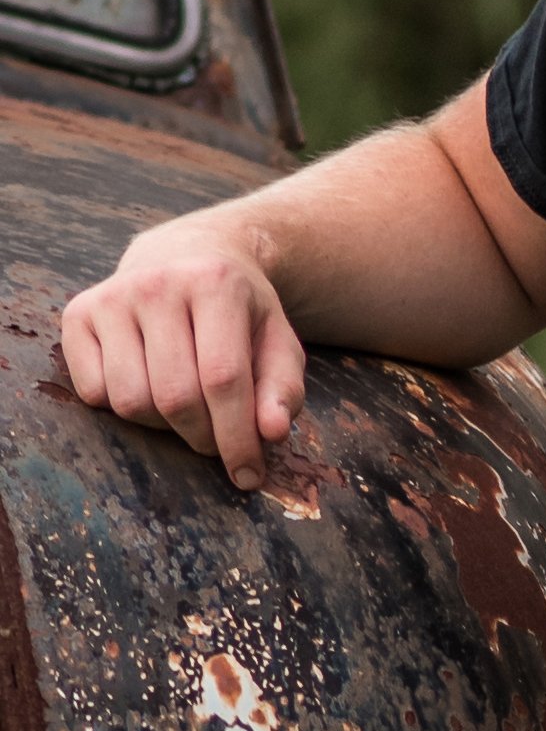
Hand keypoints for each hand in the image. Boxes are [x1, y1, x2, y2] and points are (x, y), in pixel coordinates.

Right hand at [61, 220, 306, 493]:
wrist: (187, 255)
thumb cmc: (238, 311)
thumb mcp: (276, 340)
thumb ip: (283, 388)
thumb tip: (271, 433)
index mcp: (216, 282)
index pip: (223, 379)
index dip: (237, 437)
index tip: (249, 475)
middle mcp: (158, 283)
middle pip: (175, 397)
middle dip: (203, 437)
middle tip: (217, 442)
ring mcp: (112, 296)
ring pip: (131, 402)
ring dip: (162, 426)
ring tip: (186, 408)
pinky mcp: (78, 312)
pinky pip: (94, 393)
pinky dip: (123, 409)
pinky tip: (147, 384)